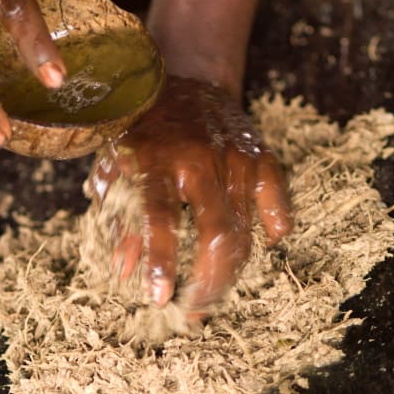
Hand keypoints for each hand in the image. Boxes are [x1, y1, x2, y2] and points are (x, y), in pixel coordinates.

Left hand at [89, 77, 292, 321]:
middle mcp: (200, 159)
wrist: (184, 80)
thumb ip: (120, 220)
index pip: (160, 217)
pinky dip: (274, 228)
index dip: (162, 260)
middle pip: (216, 232)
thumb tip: (124, 273)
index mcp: (157, 160)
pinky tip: (263, 246)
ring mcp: (236, 157)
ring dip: (231, 270)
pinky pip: (276, 201)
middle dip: (208, 282)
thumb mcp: (117, 168)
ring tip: (214, 294)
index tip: (160, 298)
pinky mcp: (261, 156)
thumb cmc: (142, 132)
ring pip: (245, 229)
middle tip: (195, 312)